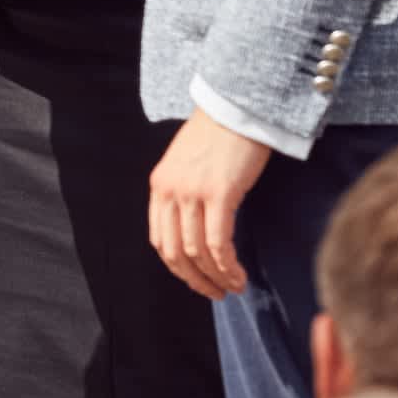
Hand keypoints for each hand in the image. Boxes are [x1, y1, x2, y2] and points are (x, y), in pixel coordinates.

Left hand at [148, 108, 269, 300]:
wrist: (237, 105)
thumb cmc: (219, 133)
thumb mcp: (187, 163)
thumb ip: (184, 192)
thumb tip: (195, 229)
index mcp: (159, 184)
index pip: (159, 239)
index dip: (178, 267)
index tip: (197, 279)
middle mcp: (170, 190)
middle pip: (175, 252)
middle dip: (195, 280)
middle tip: (216, 293)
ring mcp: (192, 192)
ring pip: (197, 252)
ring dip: (216, 277)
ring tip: (234, 287)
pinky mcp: (219, 193)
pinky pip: (218, 244)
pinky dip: (228, 266)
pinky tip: (239, 275)